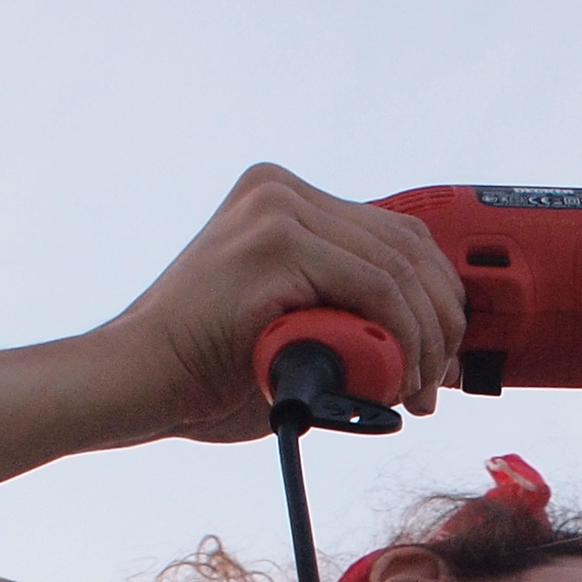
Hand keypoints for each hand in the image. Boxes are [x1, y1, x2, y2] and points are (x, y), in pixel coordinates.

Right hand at [91, 163, 474, 441]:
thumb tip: (435, 353)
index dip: (437, 299)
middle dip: (439, 322)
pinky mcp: (274, 240)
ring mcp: (276, 208)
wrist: (138, 383)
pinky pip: (374, 289)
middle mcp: (282, 190)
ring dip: (422, 340)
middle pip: (407, 245)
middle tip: (436, 383)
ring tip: (414, 391)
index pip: (397, 236)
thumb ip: (353, 324)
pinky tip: (396, 377)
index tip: (443, 358)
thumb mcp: (300, 333)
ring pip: (398, 271)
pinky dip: (399, 338)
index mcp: (285, 201)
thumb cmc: (208, 372)